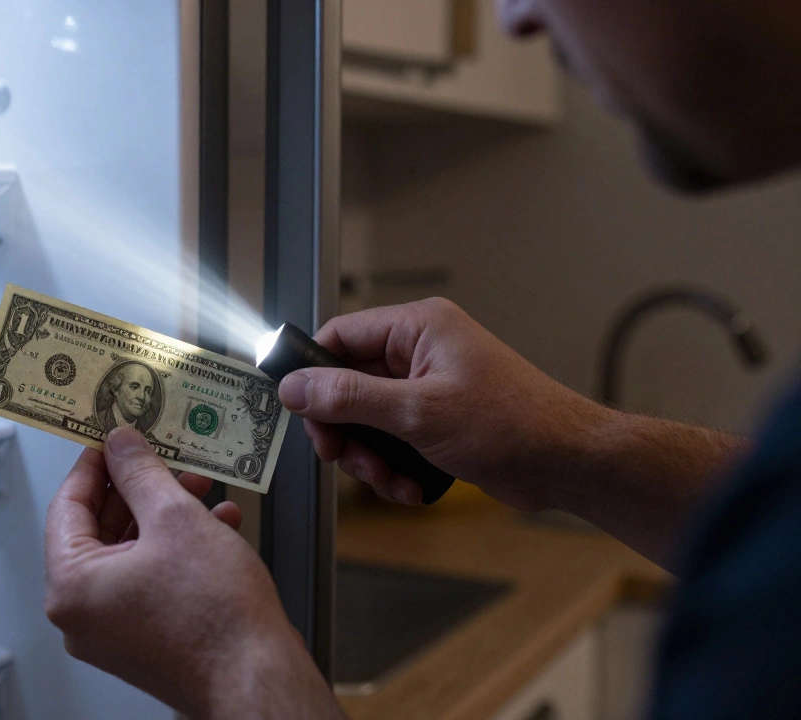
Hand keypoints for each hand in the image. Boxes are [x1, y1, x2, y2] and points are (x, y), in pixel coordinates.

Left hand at [44, 428, 343, 718]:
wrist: (258, 679)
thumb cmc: (216, 618)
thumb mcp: (175, 518)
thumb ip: (140, 472)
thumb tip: (120, 444)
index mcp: (72, 587)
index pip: (67, 506)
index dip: (93, 464)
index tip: (112, 439)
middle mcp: (83, 616)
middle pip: (99, 530)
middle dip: (139, 488)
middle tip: (163, 457)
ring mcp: (113, 632)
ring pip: (130, 553)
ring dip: (165, 515)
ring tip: (201, 488)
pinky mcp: (144, 640)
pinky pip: (149, 579)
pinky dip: (177, 550)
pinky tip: (216, 525)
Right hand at [278, 298, 611, 509]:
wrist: (567, 463)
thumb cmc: (514, 424)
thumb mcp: (417, 412)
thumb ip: (349, 397)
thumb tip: (296, 386)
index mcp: (418, 328)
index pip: (339, 336)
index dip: (313, 374)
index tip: (300, 410)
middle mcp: (420, 351)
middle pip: (347, 384)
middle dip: (344, 429)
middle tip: (343, 456)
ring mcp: (429, 387)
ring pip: (366, 419)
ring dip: (369, 456)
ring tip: (388, 479)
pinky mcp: (437, 419)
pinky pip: (392, 440)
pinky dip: (393, 467)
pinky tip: (411, 486)